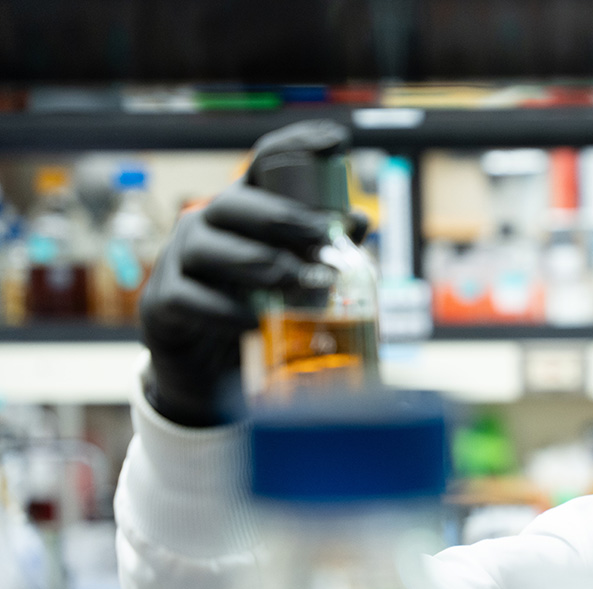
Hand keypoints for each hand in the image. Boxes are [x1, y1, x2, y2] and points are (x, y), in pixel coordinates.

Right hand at [138, 120, 350, 426]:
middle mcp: (206, 224)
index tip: (335, 141)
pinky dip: (225, 310)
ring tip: (302, 283)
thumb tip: (358, 221)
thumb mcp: (293, 277)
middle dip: (283, 219)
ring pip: (211, 248)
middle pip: (235, 204)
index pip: (263, 164)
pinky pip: (190, 299)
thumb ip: (324, 250)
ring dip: (262, 264)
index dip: (297, 146)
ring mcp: (178, 260)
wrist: (209, 369)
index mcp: (243, 210)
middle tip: (323, 239)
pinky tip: (255, 322)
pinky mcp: (162, 301)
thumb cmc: (256, 307)